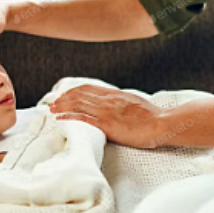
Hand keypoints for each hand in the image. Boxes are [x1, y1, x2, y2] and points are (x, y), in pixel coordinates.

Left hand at [48, 84, 163, 148]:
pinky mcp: (106, 124)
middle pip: (79, 94)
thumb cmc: (152, 117)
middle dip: (63, 97)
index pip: (88, 88)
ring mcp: (106, 111)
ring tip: (52, 109)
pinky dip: (68, 117)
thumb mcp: (134, 102)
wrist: (161, 124)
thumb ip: (121, 102)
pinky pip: (82, 119)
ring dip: (62, 106)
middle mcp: (108, 100)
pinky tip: (60, 118)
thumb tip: (114, 104)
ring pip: (77, 104)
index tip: (65, 94)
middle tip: (53, 102)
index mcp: (114, 94)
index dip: (73, 90)